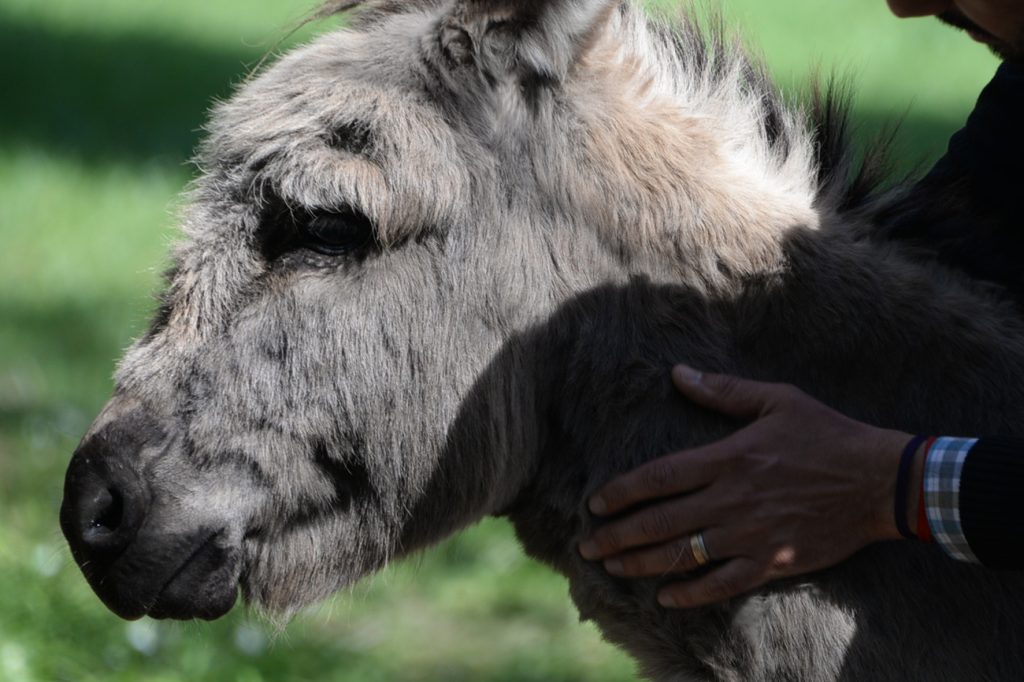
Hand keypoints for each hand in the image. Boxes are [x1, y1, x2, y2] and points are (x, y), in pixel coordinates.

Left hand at [579, 366, 919, 608]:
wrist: (880, 481)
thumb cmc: (828, 434)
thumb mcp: (777, 400)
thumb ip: (723, 390)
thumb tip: (678, 372)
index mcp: (728, 458)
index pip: (660, 478)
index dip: (622, 492)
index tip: (595, 503)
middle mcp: (731, 500)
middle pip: (661, 522)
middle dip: (618, 536)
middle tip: (586, 546)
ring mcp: (751, 535)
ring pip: (683, 556)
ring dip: (642, 564)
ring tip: (611, 568)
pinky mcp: (772, 563)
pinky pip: (723, 584)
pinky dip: (691, 594)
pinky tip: (665, 598)